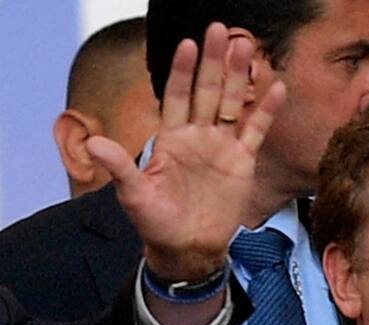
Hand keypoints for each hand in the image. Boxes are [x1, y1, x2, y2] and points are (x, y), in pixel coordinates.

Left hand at [86, 22, 285, 280]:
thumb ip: (119, 165)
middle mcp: (196, 135)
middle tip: (218, 30)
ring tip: (244, 46)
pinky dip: (265, 110)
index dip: (181, 71)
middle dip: (212, 62)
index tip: (187, 45)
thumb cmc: (155, 222)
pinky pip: (255, 130)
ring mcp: (220, 146)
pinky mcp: (241, 161)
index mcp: (170, 138)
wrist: (186, 249)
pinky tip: (276, 86)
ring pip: (232, 103)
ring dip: (238, 76)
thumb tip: (91, 143)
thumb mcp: (133, 195)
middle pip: (206, 91)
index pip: (176, 96)